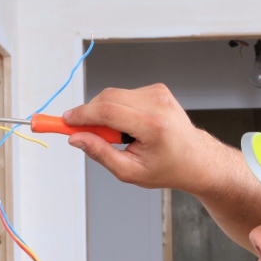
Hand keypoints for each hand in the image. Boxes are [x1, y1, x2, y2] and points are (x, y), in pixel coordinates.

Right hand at [63, 83, 225, 193]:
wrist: (196, 158)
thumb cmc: (167, 168)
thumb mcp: (130, 171)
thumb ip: (100, 153)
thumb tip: (76, 138)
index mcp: (153, 126)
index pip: (107, 111)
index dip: (81, 115)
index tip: (65, 121)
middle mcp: (157, 104)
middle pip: (107, 98)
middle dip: (88, 113)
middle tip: (80, 131)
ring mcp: (159, 93)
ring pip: (114, 95)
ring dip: (105, 113)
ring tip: (117, 136)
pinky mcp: (157, 89)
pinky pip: (125, 94)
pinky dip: (118, 109)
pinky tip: (128, 126)